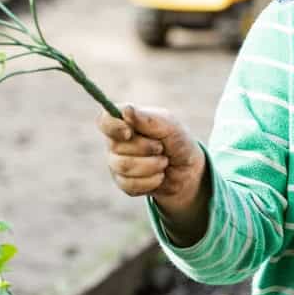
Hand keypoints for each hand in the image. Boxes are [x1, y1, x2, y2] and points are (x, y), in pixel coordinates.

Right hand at [98, 104, 207, 230]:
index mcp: (126, 122)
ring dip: (151, 165)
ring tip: (164, 161)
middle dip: (146, 148)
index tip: (129, 133)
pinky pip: (129, 185)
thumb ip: (148, 119)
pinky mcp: (123, 183)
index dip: (113, 127)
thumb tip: (126, 110)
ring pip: (123, 166)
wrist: (188, 170)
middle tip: (162, 147)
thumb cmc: (178, 141)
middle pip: (116, 147)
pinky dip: (151, 181)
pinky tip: (159, 176)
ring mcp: (117, 163)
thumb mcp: (170, 126)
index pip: (105, 121)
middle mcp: (117, 142)